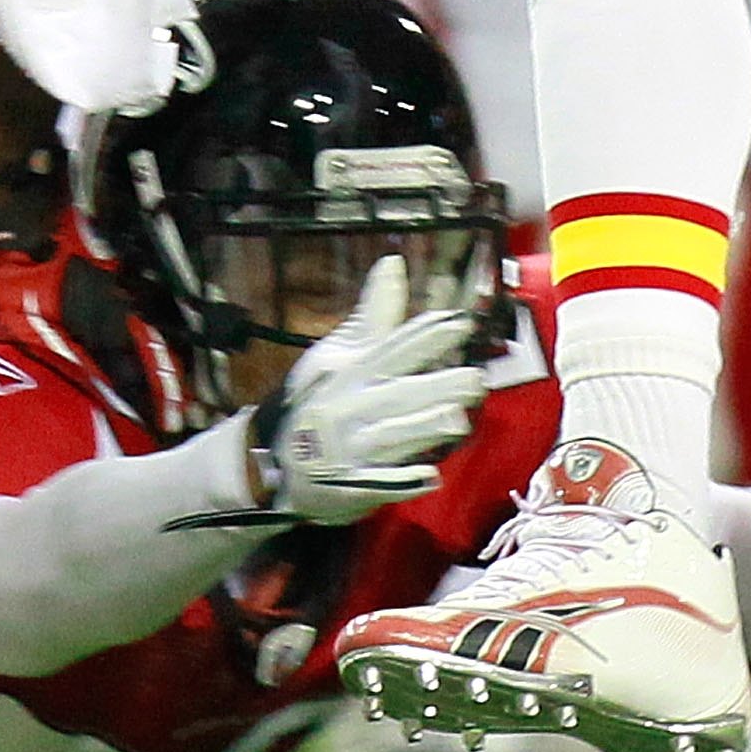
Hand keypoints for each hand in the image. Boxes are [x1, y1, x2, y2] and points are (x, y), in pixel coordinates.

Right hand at [248, 258, 485, 521]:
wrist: (275, 465)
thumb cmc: (319, 399)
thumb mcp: (338, 355)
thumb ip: (375, 315)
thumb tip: (394, 261)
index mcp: (352, 373)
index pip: (393, 349)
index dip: (428, 336)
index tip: (461, 324)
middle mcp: (353, 409)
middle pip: (399, 395)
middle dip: (438, 388)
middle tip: (475, 380)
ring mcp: (353, 452)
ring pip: (394, 439)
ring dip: (425, 430)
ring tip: (457, 420)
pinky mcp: (355, 490)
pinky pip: (381, 485)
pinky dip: (403, 481)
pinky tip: (430, 475)